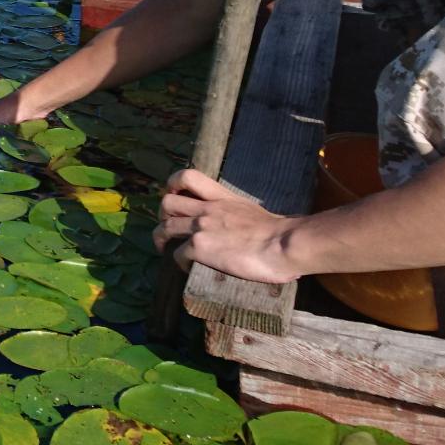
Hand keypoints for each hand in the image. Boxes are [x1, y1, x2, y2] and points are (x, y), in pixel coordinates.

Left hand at [154, 170, 300, 283]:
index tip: (173, 194)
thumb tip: (243, 229)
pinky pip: (177, 254)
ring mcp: (201, 227)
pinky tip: (188, 268)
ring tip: (165, 248)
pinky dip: (178, 262)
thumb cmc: (280, 233)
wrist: (284, 243)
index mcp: (222, 197)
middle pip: (168, 203)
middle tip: (168, 227)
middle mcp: (207, 208)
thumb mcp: (253, 213)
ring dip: (160, 239)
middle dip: (162, 215)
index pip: (189, 177)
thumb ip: (239, 215)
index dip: (173, 184)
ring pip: (165, 227)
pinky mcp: (200, 248)